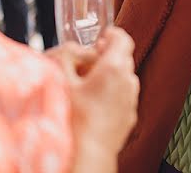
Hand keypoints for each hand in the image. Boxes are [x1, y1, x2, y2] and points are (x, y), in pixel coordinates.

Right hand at [51, 28, 139, 168]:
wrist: (87, 155)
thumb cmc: (73, 120)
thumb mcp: (60, 79)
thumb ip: (65, 54)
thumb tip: (74, 48)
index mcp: (114, 68)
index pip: (122, 38)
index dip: (110, 34)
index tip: (100, 37)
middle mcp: (128, 82)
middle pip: (122, 58)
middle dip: (104, 57)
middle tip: (83, 64)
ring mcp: (130, 101)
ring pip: (122, 79)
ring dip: (108, 77)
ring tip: (85, 87)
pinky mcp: (128, 118)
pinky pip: (121, 98)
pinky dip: (110, 95)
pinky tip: (91, 106)